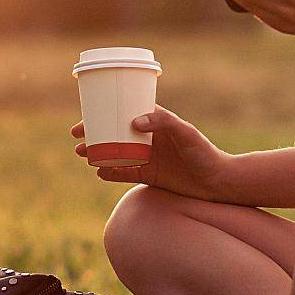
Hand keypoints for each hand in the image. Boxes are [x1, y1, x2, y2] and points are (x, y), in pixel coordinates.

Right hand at [70, 104, 236, 200]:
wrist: (218, 183)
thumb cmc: (204, 153)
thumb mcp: (185, 132)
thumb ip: (162, 122)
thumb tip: (133, 122)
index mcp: (155, 122)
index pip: (124, 112)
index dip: (104, 112)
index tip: (86, 116)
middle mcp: (148, 138)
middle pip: (114, 132)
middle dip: (94, 133)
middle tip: (76, 139)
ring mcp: (147, 157)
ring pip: (115, 153)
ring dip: (98, 153)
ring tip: (82, 154)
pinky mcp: (150, 176)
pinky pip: (124, 173)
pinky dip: (111, 172)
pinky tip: (99, 173)